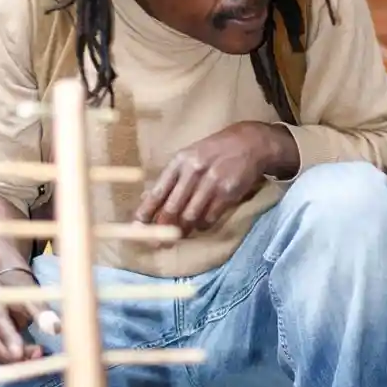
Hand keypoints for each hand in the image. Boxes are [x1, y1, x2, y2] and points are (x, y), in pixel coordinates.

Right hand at [0, 268, 59, 364]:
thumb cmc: (20, 290)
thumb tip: (56, 328)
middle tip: (36, 357)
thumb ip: (43, 312)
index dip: (9, 338)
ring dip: (11, 360)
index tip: (20, 353)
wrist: (4, 283)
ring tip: (35, 356)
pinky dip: (6, 360)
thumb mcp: (33, 297)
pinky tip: (24, 358)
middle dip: (12, 355)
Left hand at [134, 122, 299, 236]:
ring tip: (180, 235)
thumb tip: (147, 199)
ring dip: (184, 229)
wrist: (249, 142)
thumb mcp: (188, 157)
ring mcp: (212, 182)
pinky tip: (201, 224)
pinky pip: (210, 217)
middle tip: (158, 243)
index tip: (137, 227)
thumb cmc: (213, 152)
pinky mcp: (228, 192)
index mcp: (179, 161)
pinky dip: (203, 225)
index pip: (158, 191)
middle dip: (163, 228)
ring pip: (191, 216)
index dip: (146, 212)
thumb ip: (170, 179)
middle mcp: (193, 171)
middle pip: (173, 207)